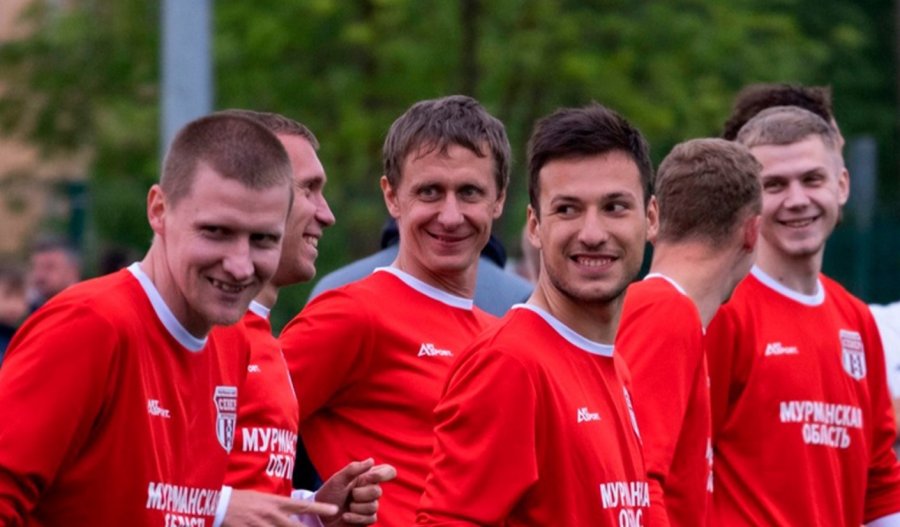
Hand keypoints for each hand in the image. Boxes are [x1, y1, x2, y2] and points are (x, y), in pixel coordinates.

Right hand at [223, 488, 338, 526]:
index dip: (319, 508)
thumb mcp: (263, 499)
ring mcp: (260, 524)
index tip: (335, 510)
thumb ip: (279, 507)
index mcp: (276, 503)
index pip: (302, 506)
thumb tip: (295, 513)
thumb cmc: (242, 500)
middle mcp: (271, 514)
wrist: (219, 503)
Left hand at [316, 458, 397, 525]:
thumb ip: (353, 469)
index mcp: (366, 478)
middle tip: (349, 495)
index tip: (368, 477)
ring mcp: (370, 505)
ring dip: (356, 507)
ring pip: (373, 506)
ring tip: (347, 506)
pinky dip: (355, 518)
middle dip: (360, 494)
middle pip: (378, 492)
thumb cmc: (329, 494)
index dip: (383, 474)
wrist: (320, 516)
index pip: (387, 471)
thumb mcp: (337, 479)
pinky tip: (346, 516)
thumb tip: (371, 460)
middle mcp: (370, 490)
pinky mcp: (367, 519)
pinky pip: (370, 518)